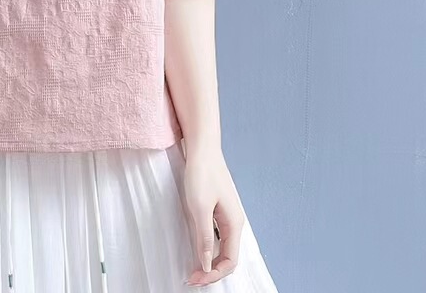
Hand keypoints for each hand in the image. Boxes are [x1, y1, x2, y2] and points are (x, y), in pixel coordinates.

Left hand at [181, 145, 243, 285]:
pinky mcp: (217, 208)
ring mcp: (226, 214)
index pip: (230, 261)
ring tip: (193, 268)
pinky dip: (208, 246)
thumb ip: (204, 237)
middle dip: (211, 271)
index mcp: (234, 223)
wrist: (202, 147)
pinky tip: (197, 248)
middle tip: (191, 278)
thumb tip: (207, 264)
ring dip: (210, 260)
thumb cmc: (202, 173)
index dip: (214, 274)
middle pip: (228, 257)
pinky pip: (216, 235)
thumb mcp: (200, 208)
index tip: (195, 279)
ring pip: (222, 247)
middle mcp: (234, 221)